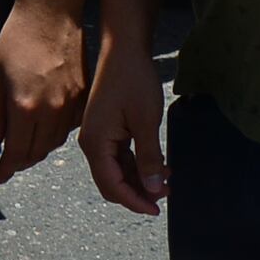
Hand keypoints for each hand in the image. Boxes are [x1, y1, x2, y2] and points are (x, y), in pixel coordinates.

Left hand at [0, 0, 93, 173]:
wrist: (51, 13)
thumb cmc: (16, 39)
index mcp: (24, 107)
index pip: (16, 152)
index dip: (6, 168)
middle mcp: (51, 111)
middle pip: (37, 152)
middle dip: (21, 161)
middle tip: (10, 163)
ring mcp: (70, 104)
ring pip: (55, 142)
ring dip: (39, 150)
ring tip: (26, 148)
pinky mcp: (83, 95)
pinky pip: (69, 127)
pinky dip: (56, 134)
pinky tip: (46, 129)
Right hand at [77, 39, 170, 213]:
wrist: (124, 49)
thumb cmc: (134, 80)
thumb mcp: (146, 121)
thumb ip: (149, 158)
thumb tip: (153, 189)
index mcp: (96, 143)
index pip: (112, 185)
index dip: (134, 201)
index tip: (156, 210)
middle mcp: (92, 143)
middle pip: (111, 182)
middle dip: (137, 193)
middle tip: (165, 196)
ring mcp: (98, 136)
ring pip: (117, 171)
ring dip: (139, 180)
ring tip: (167, 181)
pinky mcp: (107, 129)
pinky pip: (120, 157)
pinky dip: (137, 165)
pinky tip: (158, 165)